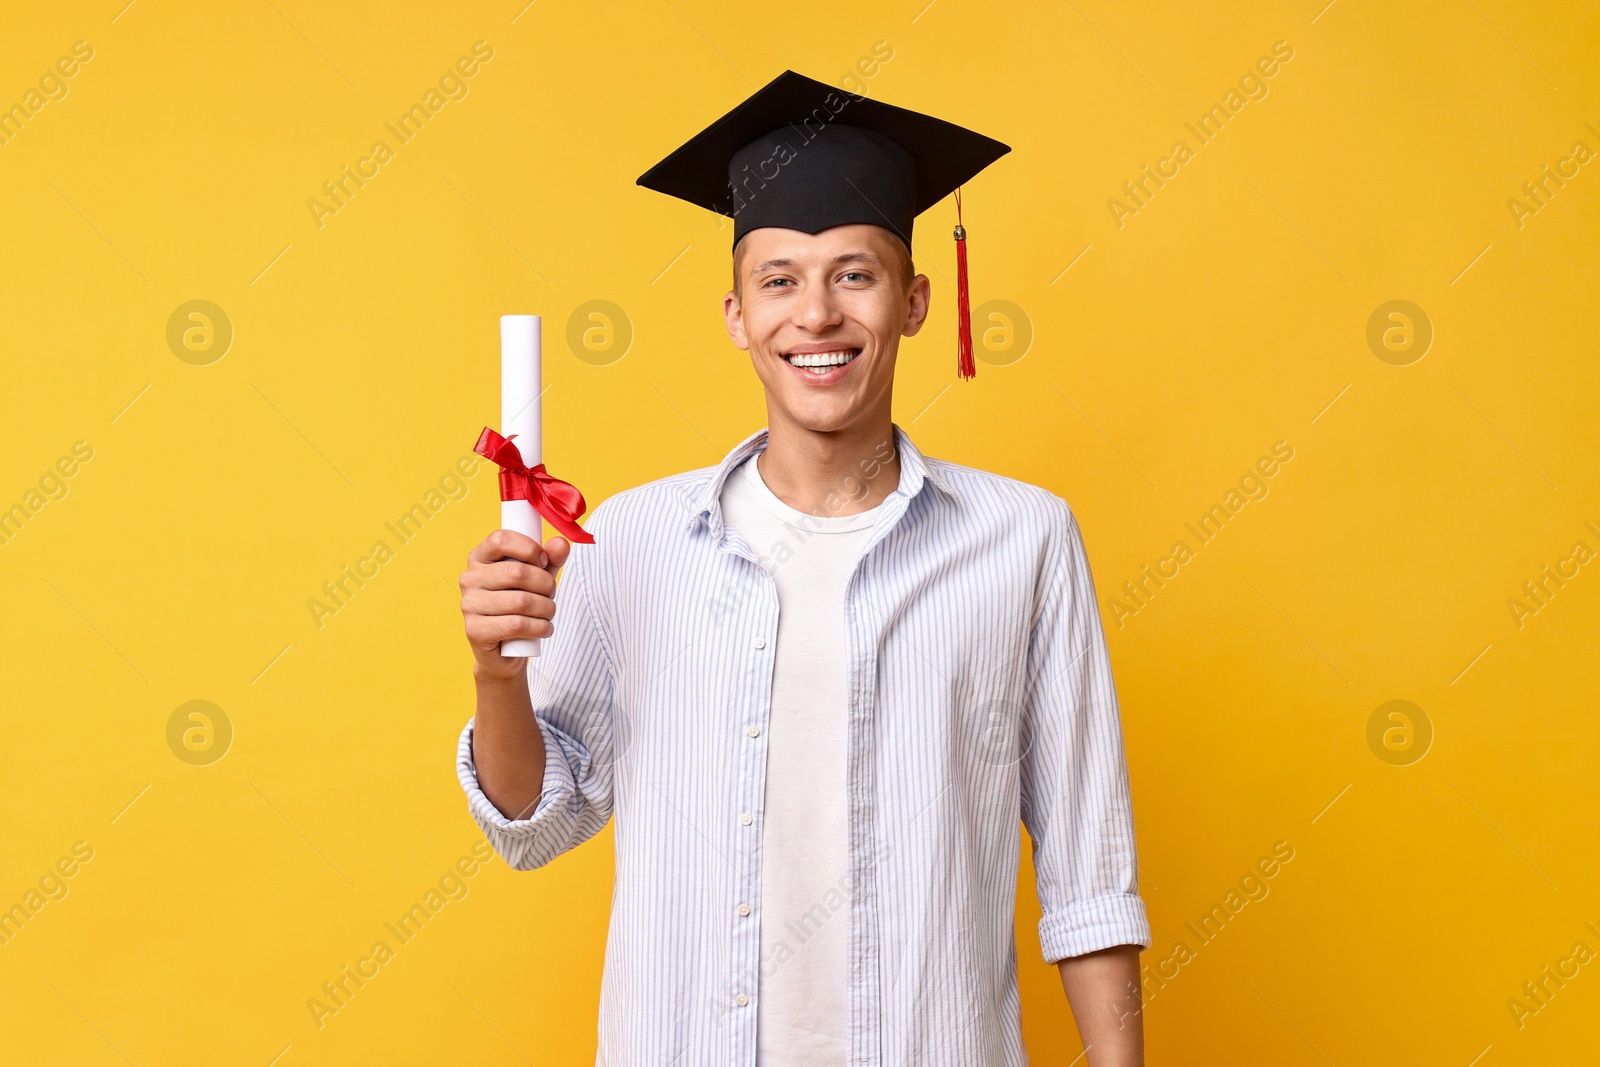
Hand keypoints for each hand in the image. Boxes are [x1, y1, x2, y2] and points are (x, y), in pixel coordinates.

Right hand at [460, 530, 572, 680]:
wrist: (504, 651)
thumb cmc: (520, 608)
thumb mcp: (538, 579)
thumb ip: (550, 559)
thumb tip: (561, 543)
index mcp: (480, 558)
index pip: (500, 539)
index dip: (529, 548)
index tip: (543, 561)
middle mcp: (470, 579)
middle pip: (517, 572)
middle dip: (545, 584)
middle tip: (550, 594)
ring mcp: (469, 605)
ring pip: (521, 601)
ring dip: (546, 608)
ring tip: (549, 613)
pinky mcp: (475, 630)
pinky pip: (517, 625)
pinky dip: (540, 627)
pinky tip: (544, 628)